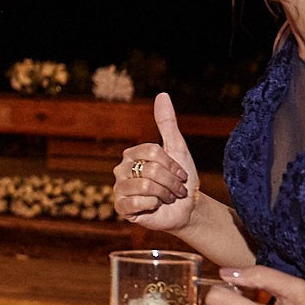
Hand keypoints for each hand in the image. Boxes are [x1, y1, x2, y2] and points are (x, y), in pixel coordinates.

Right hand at [115, 92, 199, 231]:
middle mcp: (121, 170)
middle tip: (176, 190)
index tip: (181, 174)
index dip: (172, 165)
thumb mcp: (177, 148)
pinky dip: (153, 206)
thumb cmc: (181, 179)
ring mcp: (119, 189)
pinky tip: (155, 207)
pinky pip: (137, 203)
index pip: (152, 153)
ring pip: (146, 186)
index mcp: (132, 154)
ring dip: (165, 194)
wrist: (185, 209)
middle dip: (171, 182)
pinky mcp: (121, 208)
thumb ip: (167, 123)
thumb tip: (162, 94)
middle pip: (151, 170)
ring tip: (167, 198)